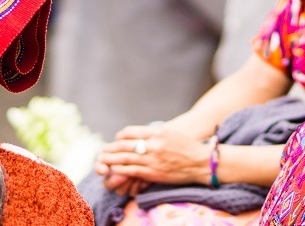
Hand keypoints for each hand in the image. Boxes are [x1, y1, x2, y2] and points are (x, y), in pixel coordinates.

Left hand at [96, 125, 211, 187]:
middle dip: (111, 148)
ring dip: (112, 159)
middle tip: (103, 150)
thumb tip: (140, 134)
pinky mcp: (154, 173)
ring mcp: (153, 159)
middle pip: (124, 145)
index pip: (130, 132)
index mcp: (157, 132)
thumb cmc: (187, 146)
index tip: (117, 139)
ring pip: (125, 158)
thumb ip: (154, 133)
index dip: (120, 136)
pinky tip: (115, 169)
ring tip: (103, 160)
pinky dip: (121, 169)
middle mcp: (153, 144)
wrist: (201, 162)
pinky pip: (132, 170)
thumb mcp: (170, 133)